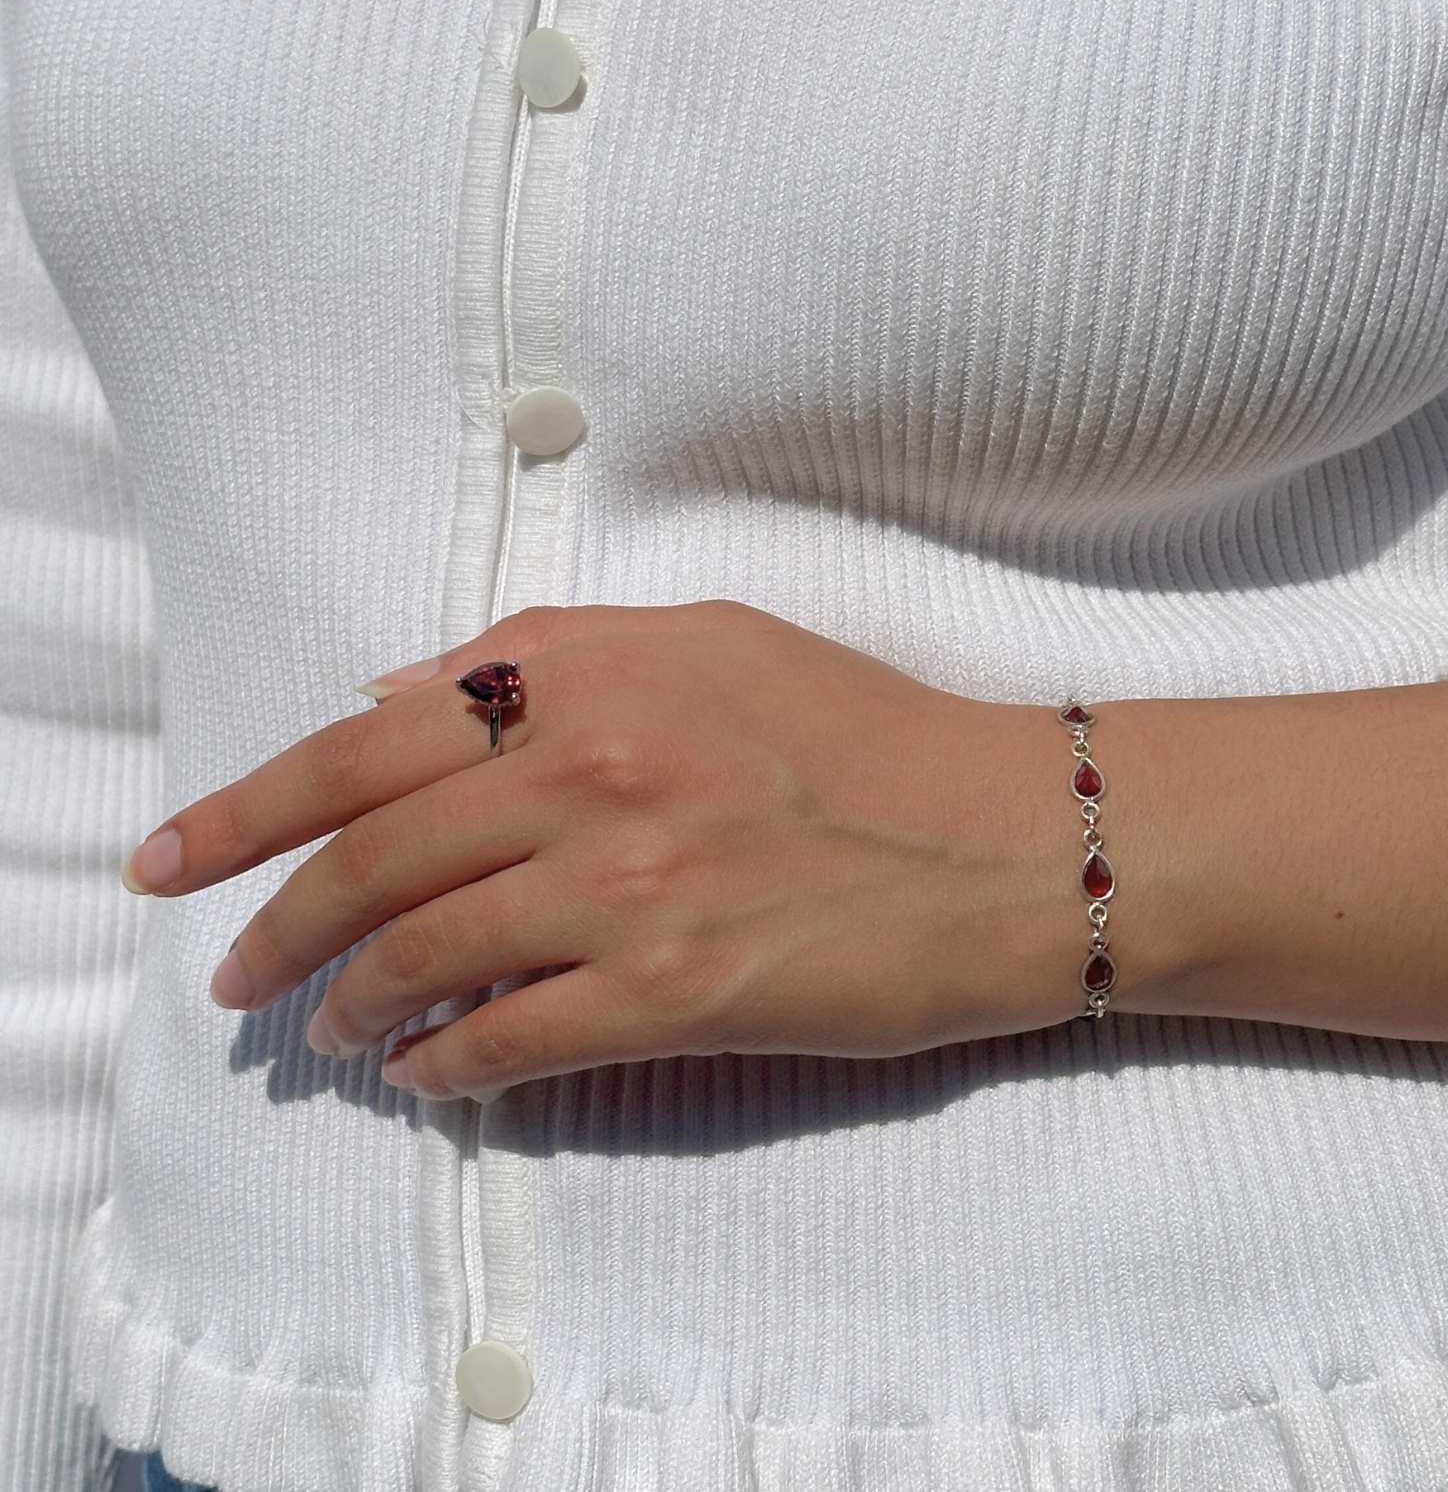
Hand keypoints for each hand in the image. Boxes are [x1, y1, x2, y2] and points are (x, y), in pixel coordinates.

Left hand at [122, 600, 1081, 1099]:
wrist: (1008, 838)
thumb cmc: (864, 730)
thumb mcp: (707, 637)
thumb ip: (541, 643)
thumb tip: (393, 688)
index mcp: (590, 675)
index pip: (367, 744)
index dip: (249, 809)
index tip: (175, 862)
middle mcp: (596, 771)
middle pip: (372, 859)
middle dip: (277, 927)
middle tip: (235, 978)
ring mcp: (633, 888)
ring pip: (427, 956)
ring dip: (353, 1006)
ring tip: (328, 1032)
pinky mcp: (679, 995)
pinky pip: (511, 1041)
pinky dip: (445, 1066)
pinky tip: (422, 1076)